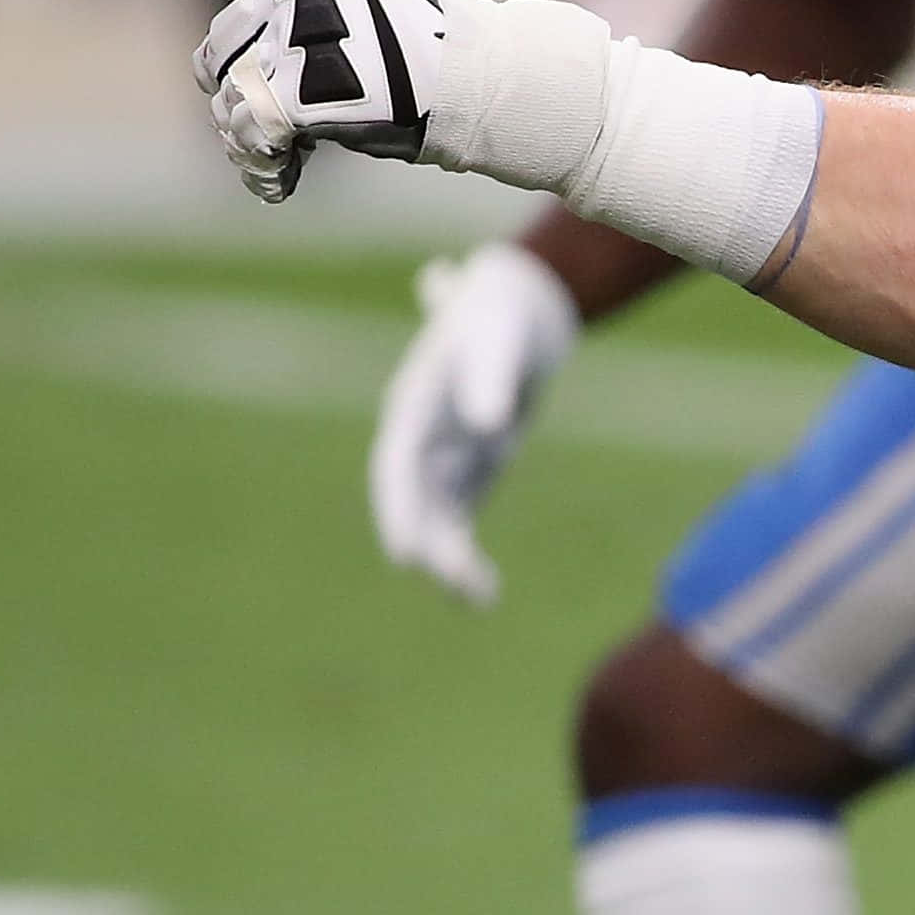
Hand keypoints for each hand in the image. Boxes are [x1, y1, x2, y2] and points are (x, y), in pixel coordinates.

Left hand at [74, 0, 457, 202]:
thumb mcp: (350, 22)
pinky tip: (283, 180)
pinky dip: (263, 166)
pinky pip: (253, 134)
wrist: (485, 84)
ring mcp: (302, 33)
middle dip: (238, 99)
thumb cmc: (420, 63)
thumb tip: (222, 83)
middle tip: (282, 127)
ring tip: (288, 158)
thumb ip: (282, 31)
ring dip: (252, 142)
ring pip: (229, 105)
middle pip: (214, 58)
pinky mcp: (312, 82)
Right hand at [369, 244, 582, 606]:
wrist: (517, 314)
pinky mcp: (465, 477)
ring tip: (478, 600)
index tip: (405, 552)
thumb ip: (490, 378)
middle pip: (414, 503)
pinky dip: (467, 558)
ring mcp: (439, 462)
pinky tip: (484, 595)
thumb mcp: (499, 340)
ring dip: (451, 561)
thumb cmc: (501, 319)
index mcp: (413, 408)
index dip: (400, 510)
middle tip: (449, 581)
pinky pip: (459, 526)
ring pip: (436, 522)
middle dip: (428, 543)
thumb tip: (491, 427)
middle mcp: (418, 442)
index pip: (397, 468)